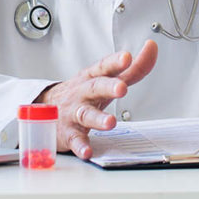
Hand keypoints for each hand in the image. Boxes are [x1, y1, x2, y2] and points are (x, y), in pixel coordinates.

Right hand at [36, 39, 157, 158]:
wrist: (47, 108)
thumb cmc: (83, 92)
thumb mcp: (107, 78)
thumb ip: (134, 68)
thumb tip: (152, 48)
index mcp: (93, 77)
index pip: (105, 66)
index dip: (115, 62)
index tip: (127, 57)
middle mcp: (82, 92)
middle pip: (95, 87)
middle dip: (108, 87)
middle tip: (122, 88)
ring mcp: (74, 112)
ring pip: (85, 114)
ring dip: (98, 118)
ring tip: (110, 123)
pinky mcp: (68, 133)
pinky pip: (74, 139)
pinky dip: (80, 145)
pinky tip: (88, 151)